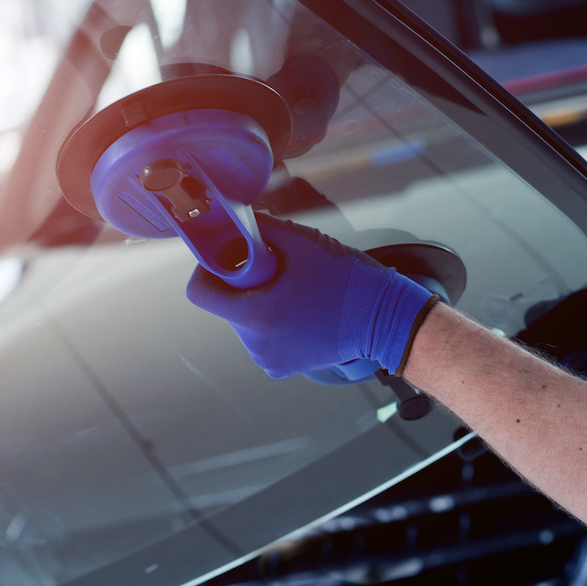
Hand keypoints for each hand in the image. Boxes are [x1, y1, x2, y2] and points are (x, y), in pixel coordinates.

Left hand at [186, 214, 434, 378]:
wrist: (385, 318)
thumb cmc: (346, 278)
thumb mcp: (300, 241)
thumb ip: (258, 228)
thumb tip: (231, 218)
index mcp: (256, 316)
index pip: (201, 293)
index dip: (208, 270)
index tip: (229, 258)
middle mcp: (256, 344)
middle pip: (225, 306)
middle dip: (242, 285)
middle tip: (276, 272)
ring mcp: (268, 359)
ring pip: (244, 321)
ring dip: (259, 303)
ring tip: (295, 292)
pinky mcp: (280, 367)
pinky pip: (261, 337)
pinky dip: (272, 322)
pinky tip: (300, 311)